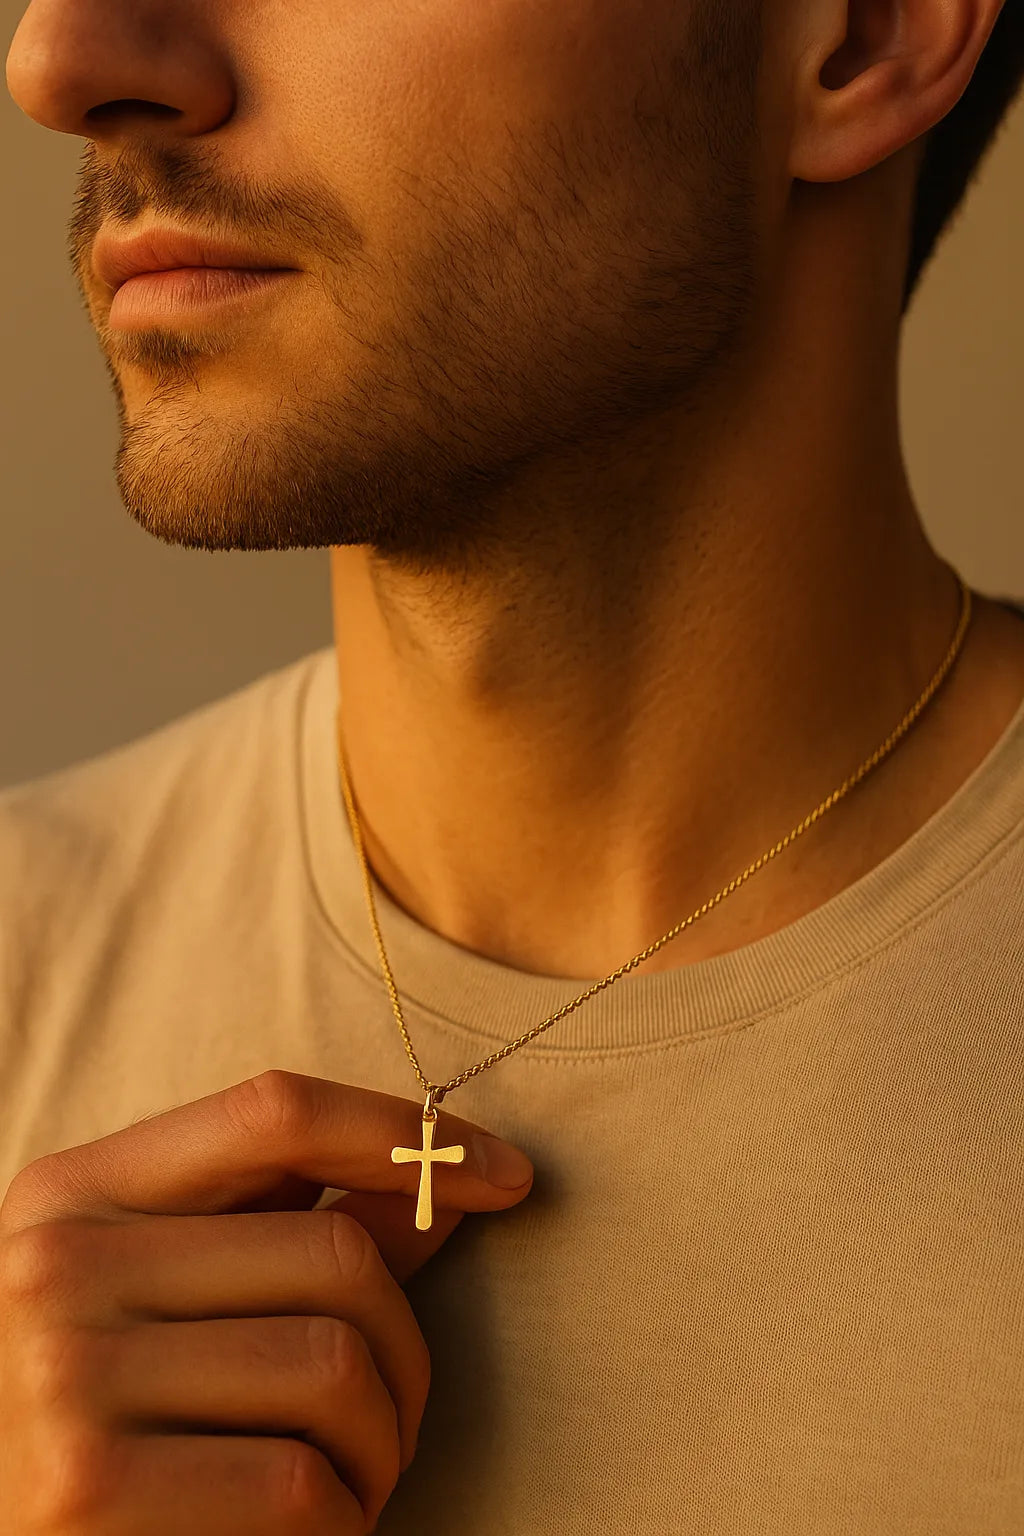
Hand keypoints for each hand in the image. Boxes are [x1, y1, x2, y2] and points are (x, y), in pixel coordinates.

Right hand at [0, 1069, 533, 1533]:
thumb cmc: (104, 1422)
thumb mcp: (170, 1301)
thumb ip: (288, 1234)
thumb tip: (442, 1185)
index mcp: (73, 1193)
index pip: (273, 1111)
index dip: (404, 1135)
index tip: (506, 1174)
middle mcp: (58, 1265)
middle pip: (332, 1253)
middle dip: (404, 1348)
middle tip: (389, 1416)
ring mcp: (64, 1374)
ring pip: (334, 1366)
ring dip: (380, 1443)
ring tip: (347, 1478)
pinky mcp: (86, 1488)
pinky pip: (300, 1482)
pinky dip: (341, 1520)